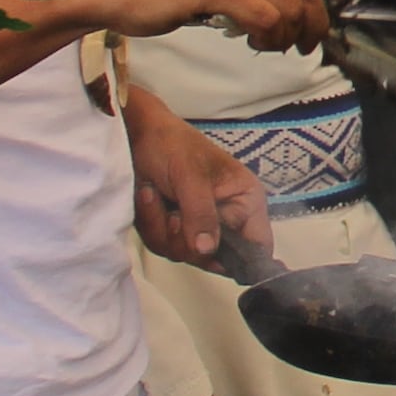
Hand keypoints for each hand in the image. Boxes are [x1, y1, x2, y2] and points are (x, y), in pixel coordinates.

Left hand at [124, 91, 269, 267]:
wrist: (136, 133)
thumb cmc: (173, 145)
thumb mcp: (190, 176)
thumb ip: (200, 214)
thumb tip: (207, 250)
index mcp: (244, 202)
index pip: (259, 245)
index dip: (246, 262)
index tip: (216, 258)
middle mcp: (226, 219)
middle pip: (215, 258)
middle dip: (186, 240)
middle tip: (172, 214)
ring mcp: (198, 226)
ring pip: (184, 254)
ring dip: (162, 228)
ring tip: (155, 195)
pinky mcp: (174, 229)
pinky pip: (163, 245)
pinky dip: (150, 223)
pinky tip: (148, 196)